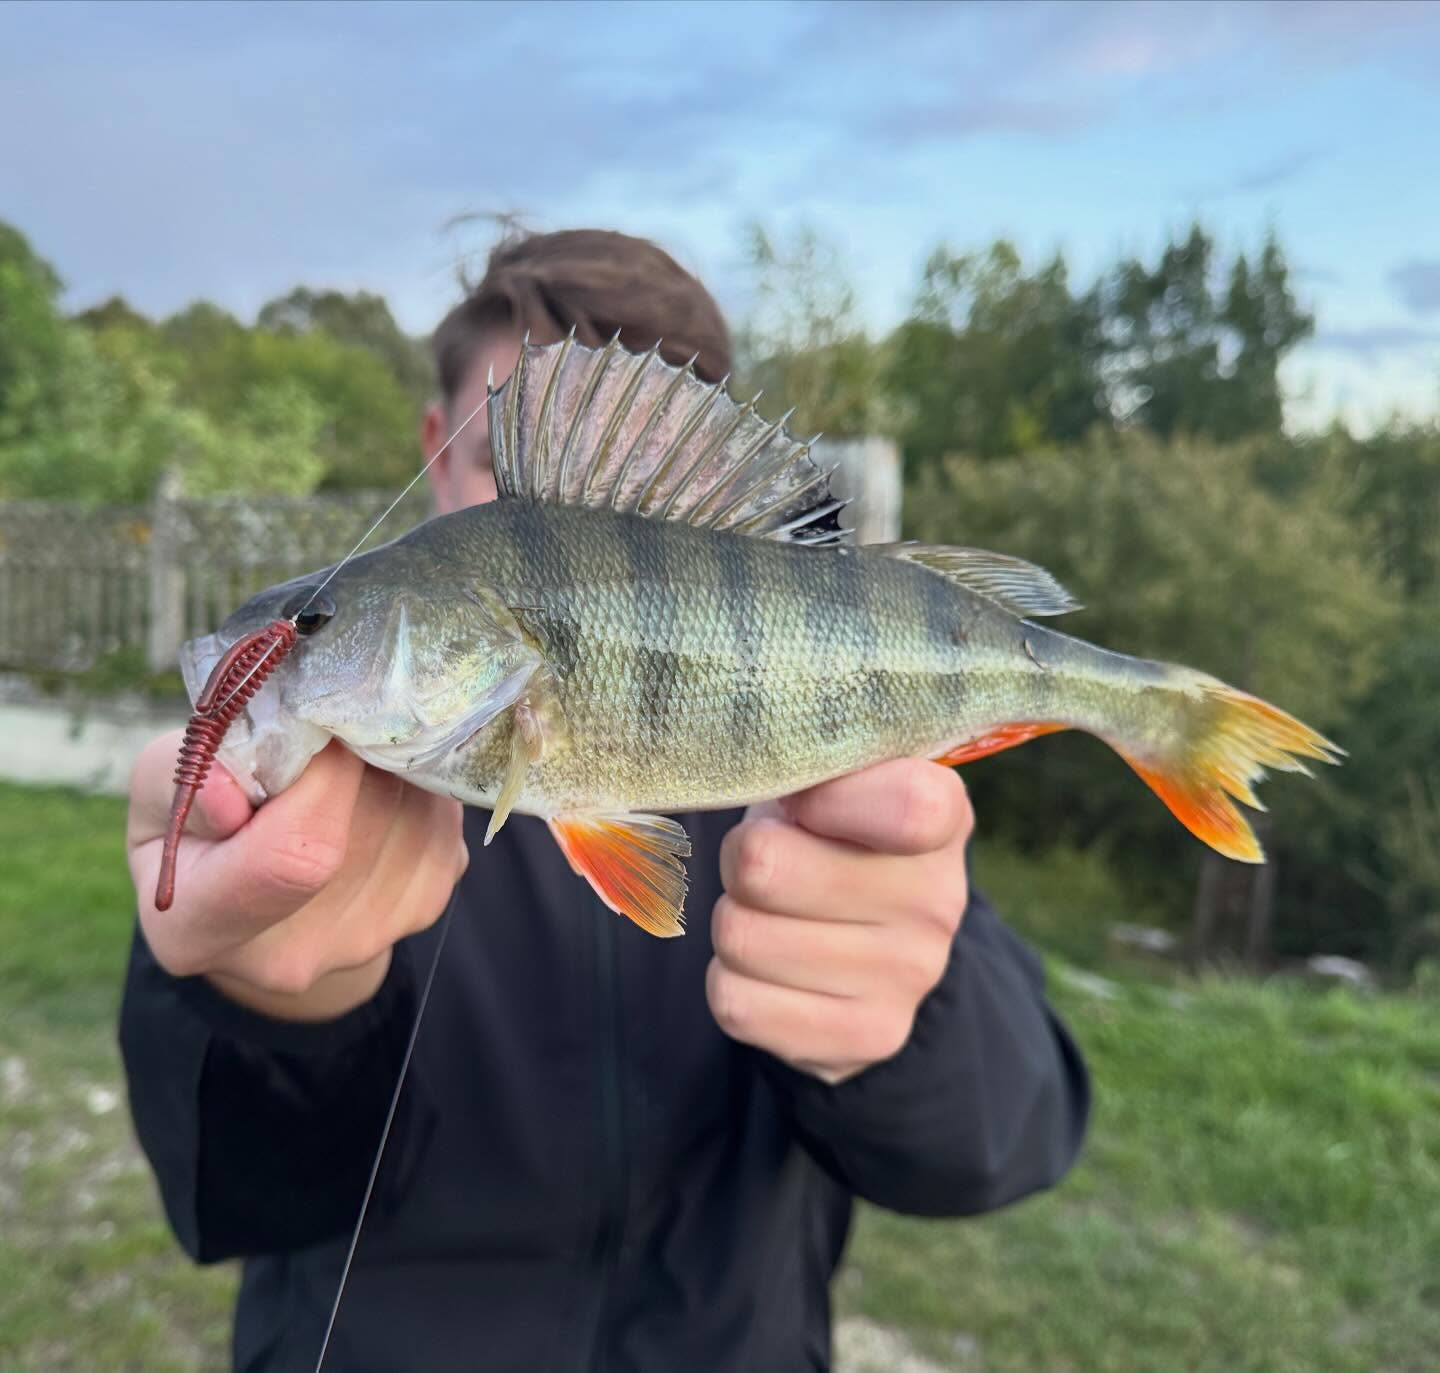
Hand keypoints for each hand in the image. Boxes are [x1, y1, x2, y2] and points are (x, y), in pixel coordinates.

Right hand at [127, 731, 467, 1021]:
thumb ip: (185, 781)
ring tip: (345, 761)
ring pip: (416, 814)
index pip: (294, 858)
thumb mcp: (159, 789)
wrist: (261, 892)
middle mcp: (291, 954)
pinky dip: (418, 788)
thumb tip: (228, 794)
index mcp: (198, 929)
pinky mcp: (422, 909)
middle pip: (369, 822)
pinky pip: (443, 822)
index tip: (315, 726)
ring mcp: (366, 940)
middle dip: (358, 755)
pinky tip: (377, 786)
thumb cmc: (200, 822)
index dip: (322, 777)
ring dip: (390, 766)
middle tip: (328, 731)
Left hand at [707, 760, 972, 1084]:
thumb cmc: (831, 834)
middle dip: (741, 857)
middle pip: (763, 867)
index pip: (904, 806)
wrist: (875, 948)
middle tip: (767, 858)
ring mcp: (908, 977)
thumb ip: (810, 754)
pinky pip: (736, 1003)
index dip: (821, 798)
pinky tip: (771, 967)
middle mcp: (938, 900)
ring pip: (739, 937)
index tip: (801, 803)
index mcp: (940, 815)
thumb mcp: (833, 776)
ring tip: (772, 911)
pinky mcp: (866, 1038)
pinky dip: (731, 979)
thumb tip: (751, 757)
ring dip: (734, 919)